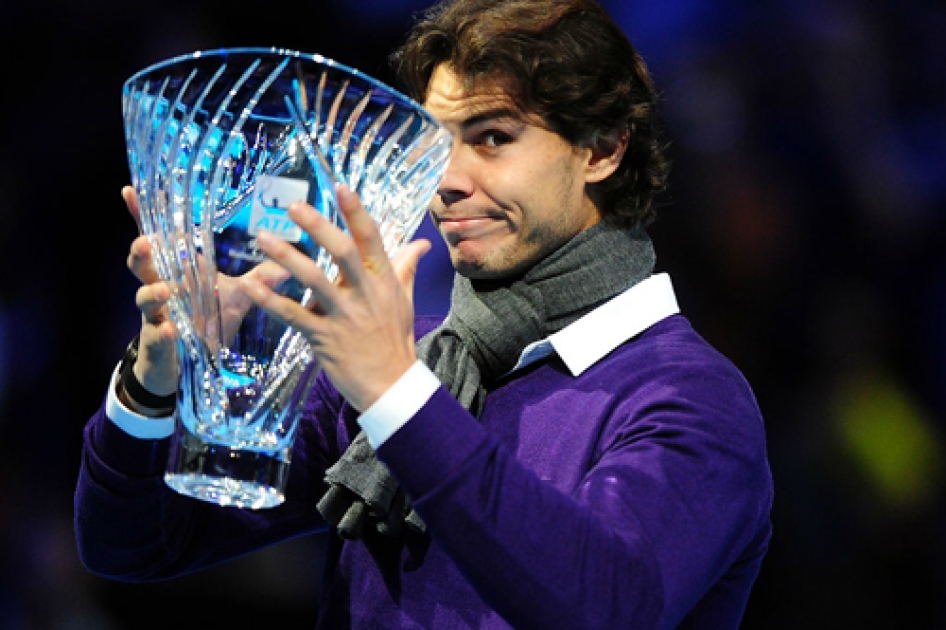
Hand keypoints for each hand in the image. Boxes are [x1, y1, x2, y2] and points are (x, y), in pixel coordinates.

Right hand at [121, 187, 291, 401]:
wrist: (185, 364)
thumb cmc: (206, 321)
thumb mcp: (237, 298)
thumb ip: (259, 280)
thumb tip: (290, 264)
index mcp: (177, 270)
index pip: (159, 238)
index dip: (143, 214)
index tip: (130, 190)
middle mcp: (160, 287)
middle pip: (141, 263)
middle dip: (141, 251)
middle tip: (147, 241)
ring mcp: (156, 315)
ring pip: (143, 298)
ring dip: (151, 292)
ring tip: (164, 290)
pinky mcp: (158, 341)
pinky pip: (158, 334)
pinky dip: (163, 332)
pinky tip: (170, 329)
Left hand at [240, 185, 430, 410]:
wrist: (391, 384)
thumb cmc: (395, 339)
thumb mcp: (404, 299)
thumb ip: (406, 267)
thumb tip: (421, 243)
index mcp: (384, 280)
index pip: (372, 239)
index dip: (356, 212)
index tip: (340, 187)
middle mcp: (365, 294)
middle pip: (343, 253)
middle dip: (318, 227)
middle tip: (293, 207)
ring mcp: (344, 317)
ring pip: (314, 281)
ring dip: (286, 257)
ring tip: (262, 237)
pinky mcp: (324, 339)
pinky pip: (294, 316)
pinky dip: (270, 300)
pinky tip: (249, 284)